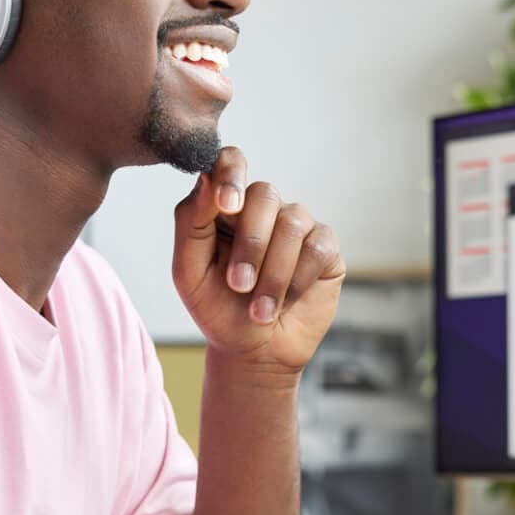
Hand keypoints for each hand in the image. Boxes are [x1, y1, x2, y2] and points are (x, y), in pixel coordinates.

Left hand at [173, 148, 343, 371]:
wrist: (253, 352)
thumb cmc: (217, 309)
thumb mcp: (189, 272)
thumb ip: (190, 222)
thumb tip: (204, 178)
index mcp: (226, 206)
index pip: (231, 161)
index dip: (231, 175)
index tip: (227, 206)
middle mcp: (263, 208)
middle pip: (265, 195)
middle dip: (251, 244)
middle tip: (238, 285)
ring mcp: (297, 225)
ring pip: (292, 223)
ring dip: (273, 273)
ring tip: (259, 310)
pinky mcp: (325, 248)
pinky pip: (318, 246)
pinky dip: (298, 279)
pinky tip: (285, 302)